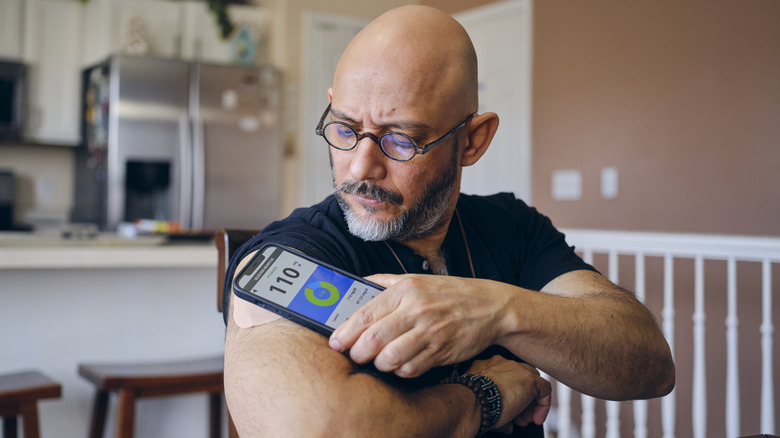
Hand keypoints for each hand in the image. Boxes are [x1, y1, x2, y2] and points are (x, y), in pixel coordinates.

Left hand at [329, 273, 510, 376]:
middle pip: (374, 339)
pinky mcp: (442, 351)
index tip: (336, 342)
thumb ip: (385, 282)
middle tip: (354, 356)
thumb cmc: (450, 293)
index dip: (346, 332)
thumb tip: (357, 284)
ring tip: (378, 360)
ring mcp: (430, 332)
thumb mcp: (416, 279)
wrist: (491, 306)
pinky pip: (411, 369)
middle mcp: (417, 310)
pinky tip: (401, 364)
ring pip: (390, 358)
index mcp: (406, 290)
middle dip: (358, 353)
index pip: (366, 314)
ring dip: (379, 364)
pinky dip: (400, 371)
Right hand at [466, 356, 551, 430]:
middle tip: (517, 416)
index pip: (506, 377)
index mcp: (487, 366)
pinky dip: (543, 404)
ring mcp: (517, 369)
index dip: (509, 394)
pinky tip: (537, 417)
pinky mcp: (530, 379)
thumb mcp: (480, 399)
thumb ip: (494, 404)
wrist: (473, 400)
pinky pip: (544, 389)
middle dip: (520, 398)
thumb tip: (506, 424)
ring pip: (532, 383)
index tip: (508, 409)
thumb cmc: (472, 402)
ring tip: (524, 420)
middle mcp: (502, 363)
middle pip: (520, 378)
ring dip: (529, 403)